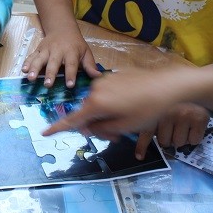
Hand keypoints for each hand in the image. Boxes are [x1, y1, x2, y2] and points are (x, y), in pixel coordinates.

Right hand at [22, 27, 101, 87]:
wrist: (62, 28)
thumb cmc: (75, 44)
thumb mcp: (86, 52)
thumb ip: (90, 65)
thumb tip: (98, 77)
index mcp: (71, 52)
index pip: (71, 64)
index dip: (71, 74)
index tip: (70, 85)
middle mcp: (57, 50)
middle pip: (53, 63)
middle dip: (50, 74)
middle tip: (48, 85)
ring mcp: (46, 50)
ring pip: (39, 59)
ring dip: (35, 69)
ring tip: (31, 78)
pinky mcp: (38, 50)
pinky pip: (31, 56)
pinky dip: (27, 63)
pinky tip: (23, 70)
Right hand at [44, 65, 212, 140]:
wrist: (169, 86)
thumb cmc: (147, 110)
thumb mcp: (123, 126)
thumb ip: (101, 128)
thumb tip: (88, 128)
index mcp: (95, 103)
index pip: (72, 119)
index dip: (58, 128)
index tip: (44, 133)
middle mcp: (96, 89)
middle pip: (87, 113)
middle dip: (97, 126)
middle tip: (116, 136)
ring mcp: (106, 80)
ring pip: (98, 103)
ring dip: (106, 115)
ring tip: (126, 123)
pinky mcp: (116, 75)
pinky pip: (107, 93)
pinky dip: (112, 104)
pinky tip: (131, 106)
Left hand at [135, 102, 210, 159]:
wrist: (196, 85)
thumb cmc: (172, 98)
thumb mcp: (156, 104)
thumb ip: (145, 118)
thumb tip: (129, 130)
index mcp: (156, 109)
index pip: (147, 133)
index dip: (142, 146)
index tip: (140, 156)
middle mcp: (169, 113)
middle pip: (164, 142)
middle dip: (167, 138)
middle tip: (171, 127)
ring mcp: (185, 116)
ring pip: (179, 143)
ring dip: (180, 138)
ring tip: (182, 125)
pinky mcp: (199, 119)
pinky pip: (194, 141)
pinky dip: (194, 137)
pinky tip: (192, 127)